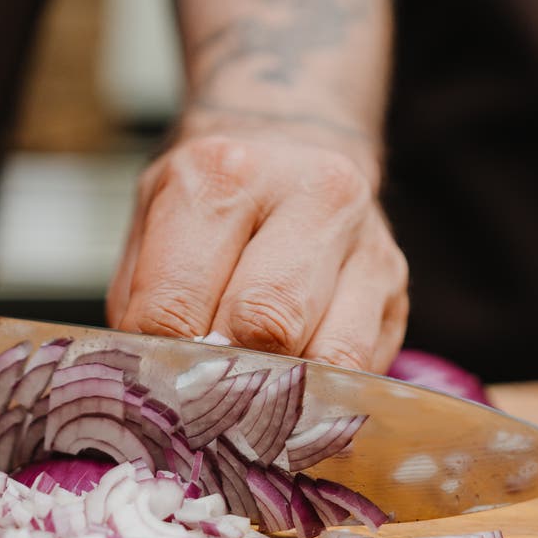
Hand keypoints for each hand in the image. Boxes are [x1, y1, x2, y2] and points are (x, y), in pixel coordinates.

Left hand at [107, 122, 406, 371]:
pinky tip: (290, 385)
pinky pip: (360, 369)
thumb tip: (154, 391)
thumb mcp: (152, 224)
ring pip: (326, 356)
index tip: (157, 382)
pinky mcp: (395, 285)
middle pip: (265, 324)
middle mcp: (309, 195)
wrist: (289, 142)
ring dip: (280, 390)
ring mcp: (365, 239)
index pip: (177, 305)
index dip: (160, 362)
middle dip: (226, 375)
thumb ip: (143, 303)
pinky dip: (320, 392)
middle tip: (202, 393)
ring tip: (248, 395)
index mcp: (224, 175)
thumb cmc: (209, 199)